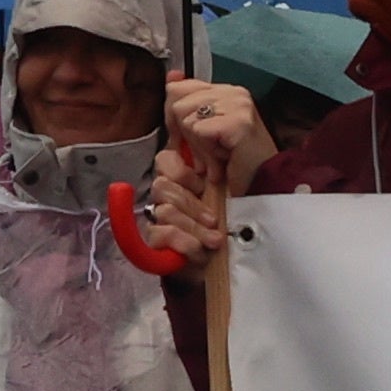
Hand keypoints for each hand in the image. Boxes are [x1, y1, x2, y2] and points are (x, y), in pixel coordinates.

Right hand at [136, 130, 233, 271]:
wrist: (232, 257)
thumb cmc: (235, 215)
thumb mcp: (236, 179)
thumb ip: (220, 152)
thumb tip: (207, 133)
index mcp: (183, 175)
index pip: (165, 159)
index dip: (183, 171)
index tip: (206, 182)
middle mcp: (166, 194)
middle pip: (163, 186)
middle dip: (193, 205)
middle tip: (214, 220)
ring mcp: (157, 217)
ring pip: (164, 210)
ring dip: (193, 228)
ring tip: (215, 240)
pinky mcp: (155, 241)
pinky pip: (161, 234)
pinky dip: (184, 243)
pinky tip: (199, 251)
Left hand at [163, 75, 277, 183]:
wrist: (263, 186)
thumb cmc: (236, 162)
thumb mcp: (205, 130)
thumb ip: (189, 103)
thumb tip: (171, 77)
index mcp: (227, 90)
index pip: (178, 88)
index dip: (173, 118)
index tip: (182, 140)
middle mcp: (234, 92)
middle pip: (178, 104)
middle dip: (184, 135)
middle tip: (204, 154)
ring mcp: (238, 105)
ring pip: (186, 119)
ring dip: (197, 146)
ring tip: (215, 158)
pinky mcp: (238, 121)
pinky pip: (198, 130)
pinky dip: (205, 151)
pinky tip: (222, 159)